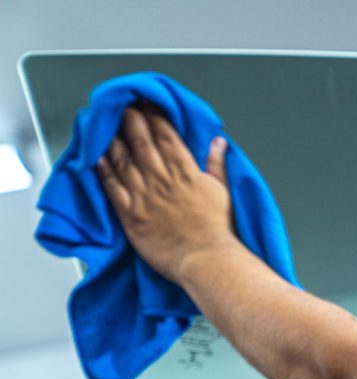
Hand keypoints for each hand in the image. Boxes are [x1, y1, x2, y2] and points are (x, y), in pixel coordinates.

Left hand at [96, 105, 238, 284]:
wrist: (207, 260)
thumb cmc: (218, 231)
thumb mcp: (223, 192)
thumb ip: (217, 165)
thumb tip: (218, 143)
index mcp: (185, 172)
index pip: (166, 136)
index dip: (154, 116)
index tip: (146, 104)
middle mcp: (162, 179)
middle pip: (141, 142)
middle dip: (130, 121)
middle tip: (123, 107)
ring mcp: (144, 196)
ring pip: (123, 160)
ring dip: (113, 140)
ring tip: (106, 125)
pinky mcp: (131, 214)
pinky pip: (112, 187)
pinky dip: (104, 170)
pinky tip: (97, 158)